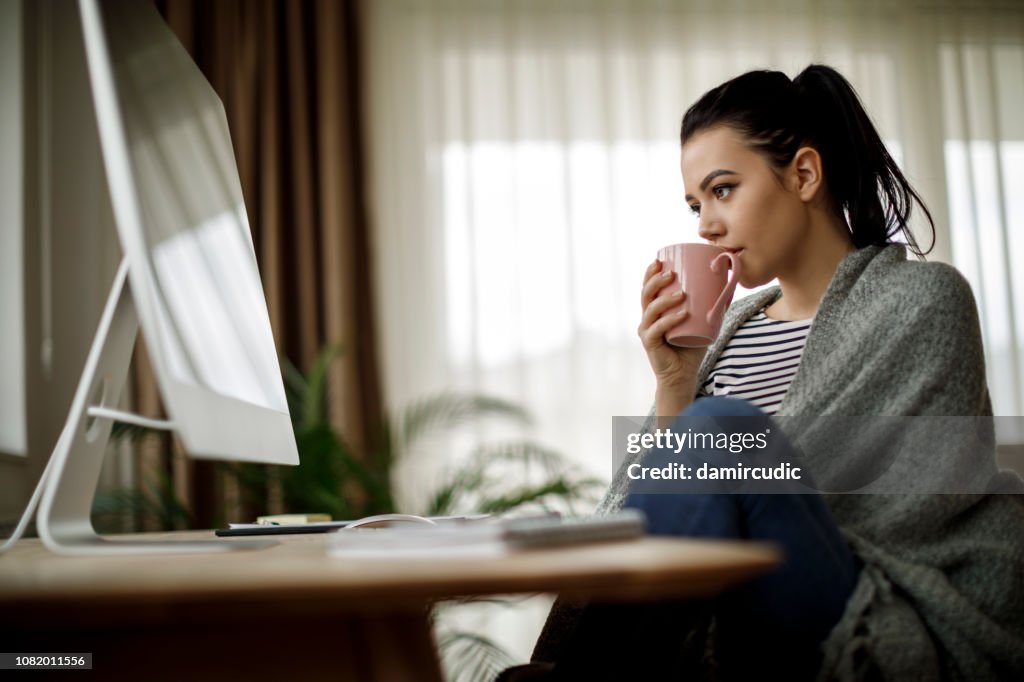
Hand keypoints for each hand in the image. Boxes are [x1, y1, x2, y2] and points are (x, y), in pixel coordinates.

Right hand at [638, 259, 705, 414]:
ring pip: (650, 310)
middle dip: (655, 281)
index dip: (650, 273)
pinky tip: (681, 314)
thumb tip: (731, 286)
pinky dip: (669, 321)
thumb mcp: (703, 322)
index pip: (648, 288)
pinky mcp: (650, 344)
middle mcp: (647, 318)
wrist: (683, 374)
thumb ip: (713, 306)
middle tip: (671, 273)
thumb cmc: (691, 347)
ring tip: (681, 293)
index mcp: (655, 310)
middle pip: (645, 295)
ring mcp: (647, 331)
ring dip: (665, 299)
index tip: (659, 259)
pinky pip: (658, 329)